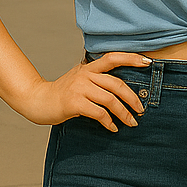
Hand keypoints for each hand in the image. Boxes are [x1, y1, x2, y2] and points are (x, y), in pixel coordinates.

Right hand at [18, 52, 152, 130]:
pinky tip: (112, 128)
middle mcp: (85, 75)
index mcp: (88, 68)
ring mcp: (79, 88)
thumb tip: (123, 91)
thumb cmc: (63, 94)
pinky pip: (99, 113)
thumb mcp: (80, 80)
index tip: (148, 61)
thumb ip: (97, 80)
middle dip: (133, 99)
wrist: (38, 101)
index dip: (131, 58)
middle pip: (117, 84)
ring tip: (131, 122)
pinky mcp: (74, 103)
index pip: (112, 58)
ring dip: (124, 113)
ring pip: (110, 100)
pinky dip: (109, 122)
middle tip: (141, 110)